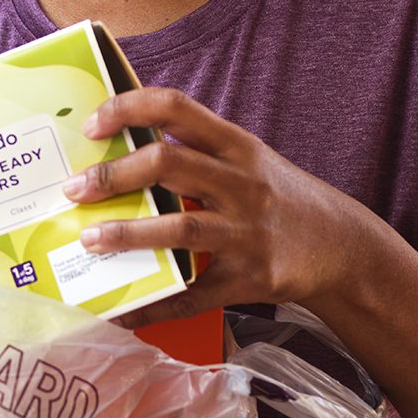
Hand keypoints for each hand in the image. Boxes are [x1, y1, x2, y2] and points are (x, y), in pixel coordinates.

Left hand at [60, 86, 397, 320]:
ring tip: (89, 240)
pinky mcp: (253, 279)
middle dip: (113, 174)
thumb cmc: (277, 198)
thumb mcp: (247, 161)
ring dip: (128, 234)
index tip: (91, 125)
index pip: (176, 107)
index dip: (128, 109)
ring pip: (180, 228)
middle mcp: (243, 183)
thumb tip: (119, 148)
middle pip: (168, 163)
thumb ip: (196, 151)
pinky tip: (123, 310)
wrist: (343, 247)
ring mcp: (249, 232)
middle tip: (74, 189)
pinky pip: (194, 295)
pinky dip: (154, 305)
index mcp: (236, 146)